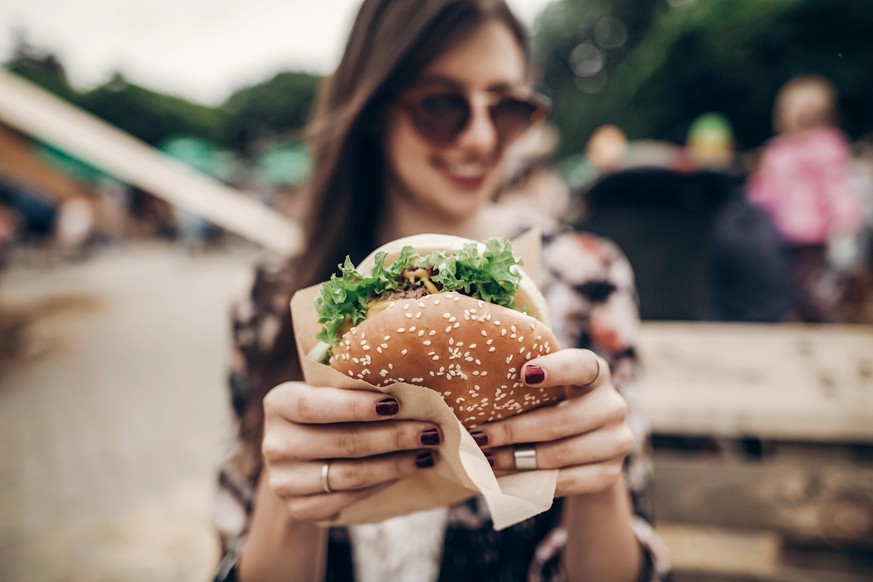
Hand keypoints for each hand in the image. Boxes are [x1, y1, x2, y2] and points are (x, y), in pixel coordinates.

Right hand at [261, 382, 440, 522]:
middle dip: (393, 436)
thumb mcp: (326, 395)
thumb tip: (411, 386)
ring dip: (395, 464)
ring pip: (350, 474)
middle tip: (431, 430)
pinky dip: (383, 483)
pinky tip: (407, 471)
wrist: (298, 462)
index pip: (316, 405)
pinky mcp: (299, 509)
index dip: (356, 406)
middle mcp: (275, 443)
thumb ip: (352, 390)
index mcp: (279, 404)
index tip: (397, 403)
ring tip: (427, 453)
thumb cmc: (324, 416)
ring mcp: (283, 481)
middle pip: (342, 442)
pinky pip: (349, 497)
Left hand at [471, 349, 633, 496]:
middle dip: (514, 430)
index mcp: (596, 371)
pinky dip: (534, 480)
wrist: (589, 443)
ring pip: (560, 454)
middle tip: (480, 436)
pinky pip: (567, 481)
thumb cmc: (555, 402)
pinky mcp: (610, 473)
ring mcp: (616, 441)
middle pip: (561, 420)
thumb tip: (477, 379)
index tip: (524, 374)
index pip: (581, 366)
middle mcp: (613, 405)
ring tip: (487, 458)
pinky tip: (508, 476)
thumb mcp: (548, 385)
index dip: (556, 369)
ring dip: (517, 459)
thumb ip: (527, 376)